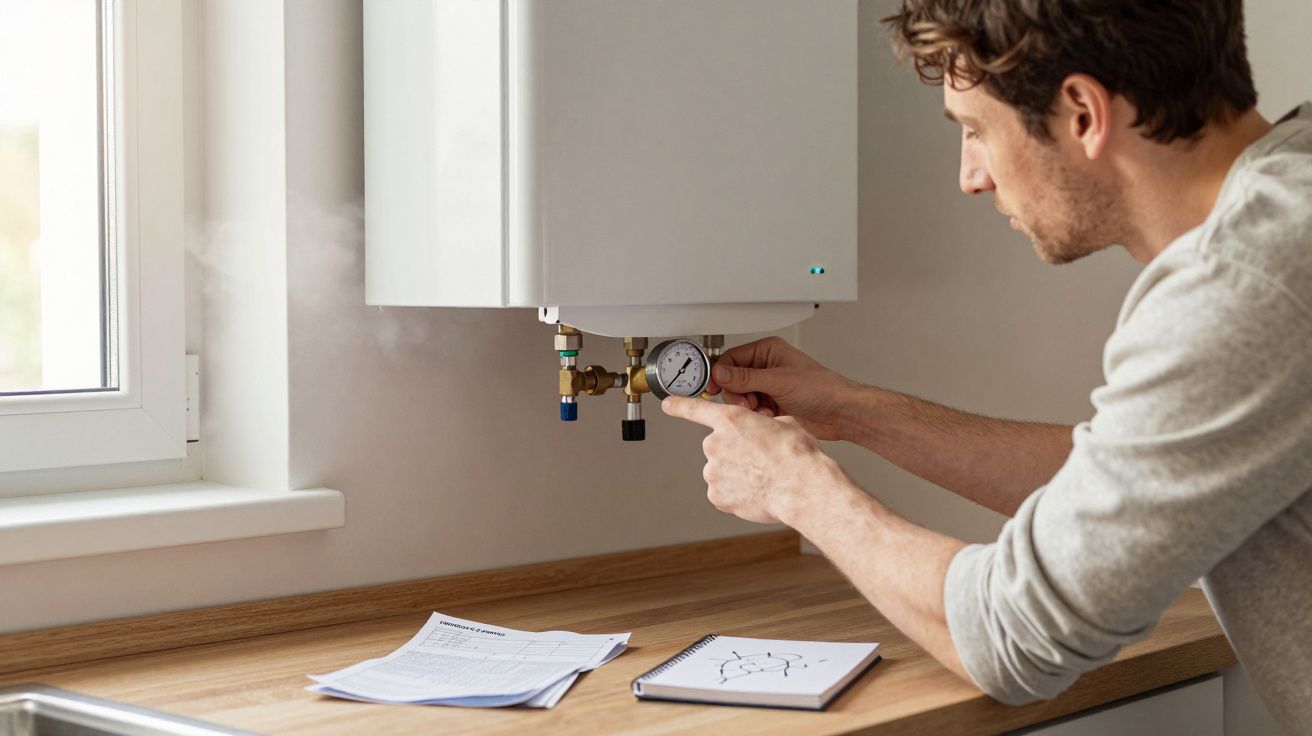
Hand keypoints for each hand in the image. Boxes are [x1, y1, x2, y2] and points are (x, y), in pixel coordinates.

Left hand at [661, 395, 850, 525]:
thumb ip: (764, 423)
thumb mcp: (786, 423)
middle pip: (719, 447)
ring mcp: (713, 472)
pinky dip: (736, 494)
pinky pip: (723, 493)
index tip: (668, 404)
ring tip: (763, 478)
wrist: (802, 488)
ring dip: (737, 474)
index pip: (695, 409)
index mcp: (731, 420)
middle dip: (735, 453)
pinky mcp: (717, 496)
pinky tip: (756, 492)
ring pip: (721, 471)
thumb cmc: (797, 456)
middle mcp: (715, 444)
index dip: (679, 405)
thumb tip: (766, 428)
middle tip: (760, 461)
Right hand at [707, 336, 856, 441]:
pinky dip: (756, 415)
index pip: (731, 359)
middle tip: (747, 402)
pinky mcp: (771, 404)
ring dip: (748, 407)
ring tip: (762, 410)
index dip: (720, 374)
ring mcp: (768, 387)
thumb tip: (720, 373)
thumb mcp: (779, 380)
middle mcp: (765, 367)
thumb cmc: (821, 388)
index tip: (713, 387)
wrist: (839, 413)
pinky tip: (769, 416)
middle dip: (737, 394)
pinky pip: (751, 410)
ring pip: (740, 397)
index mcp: (767, 352)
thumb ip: (746, 378)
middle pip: (732, 380)